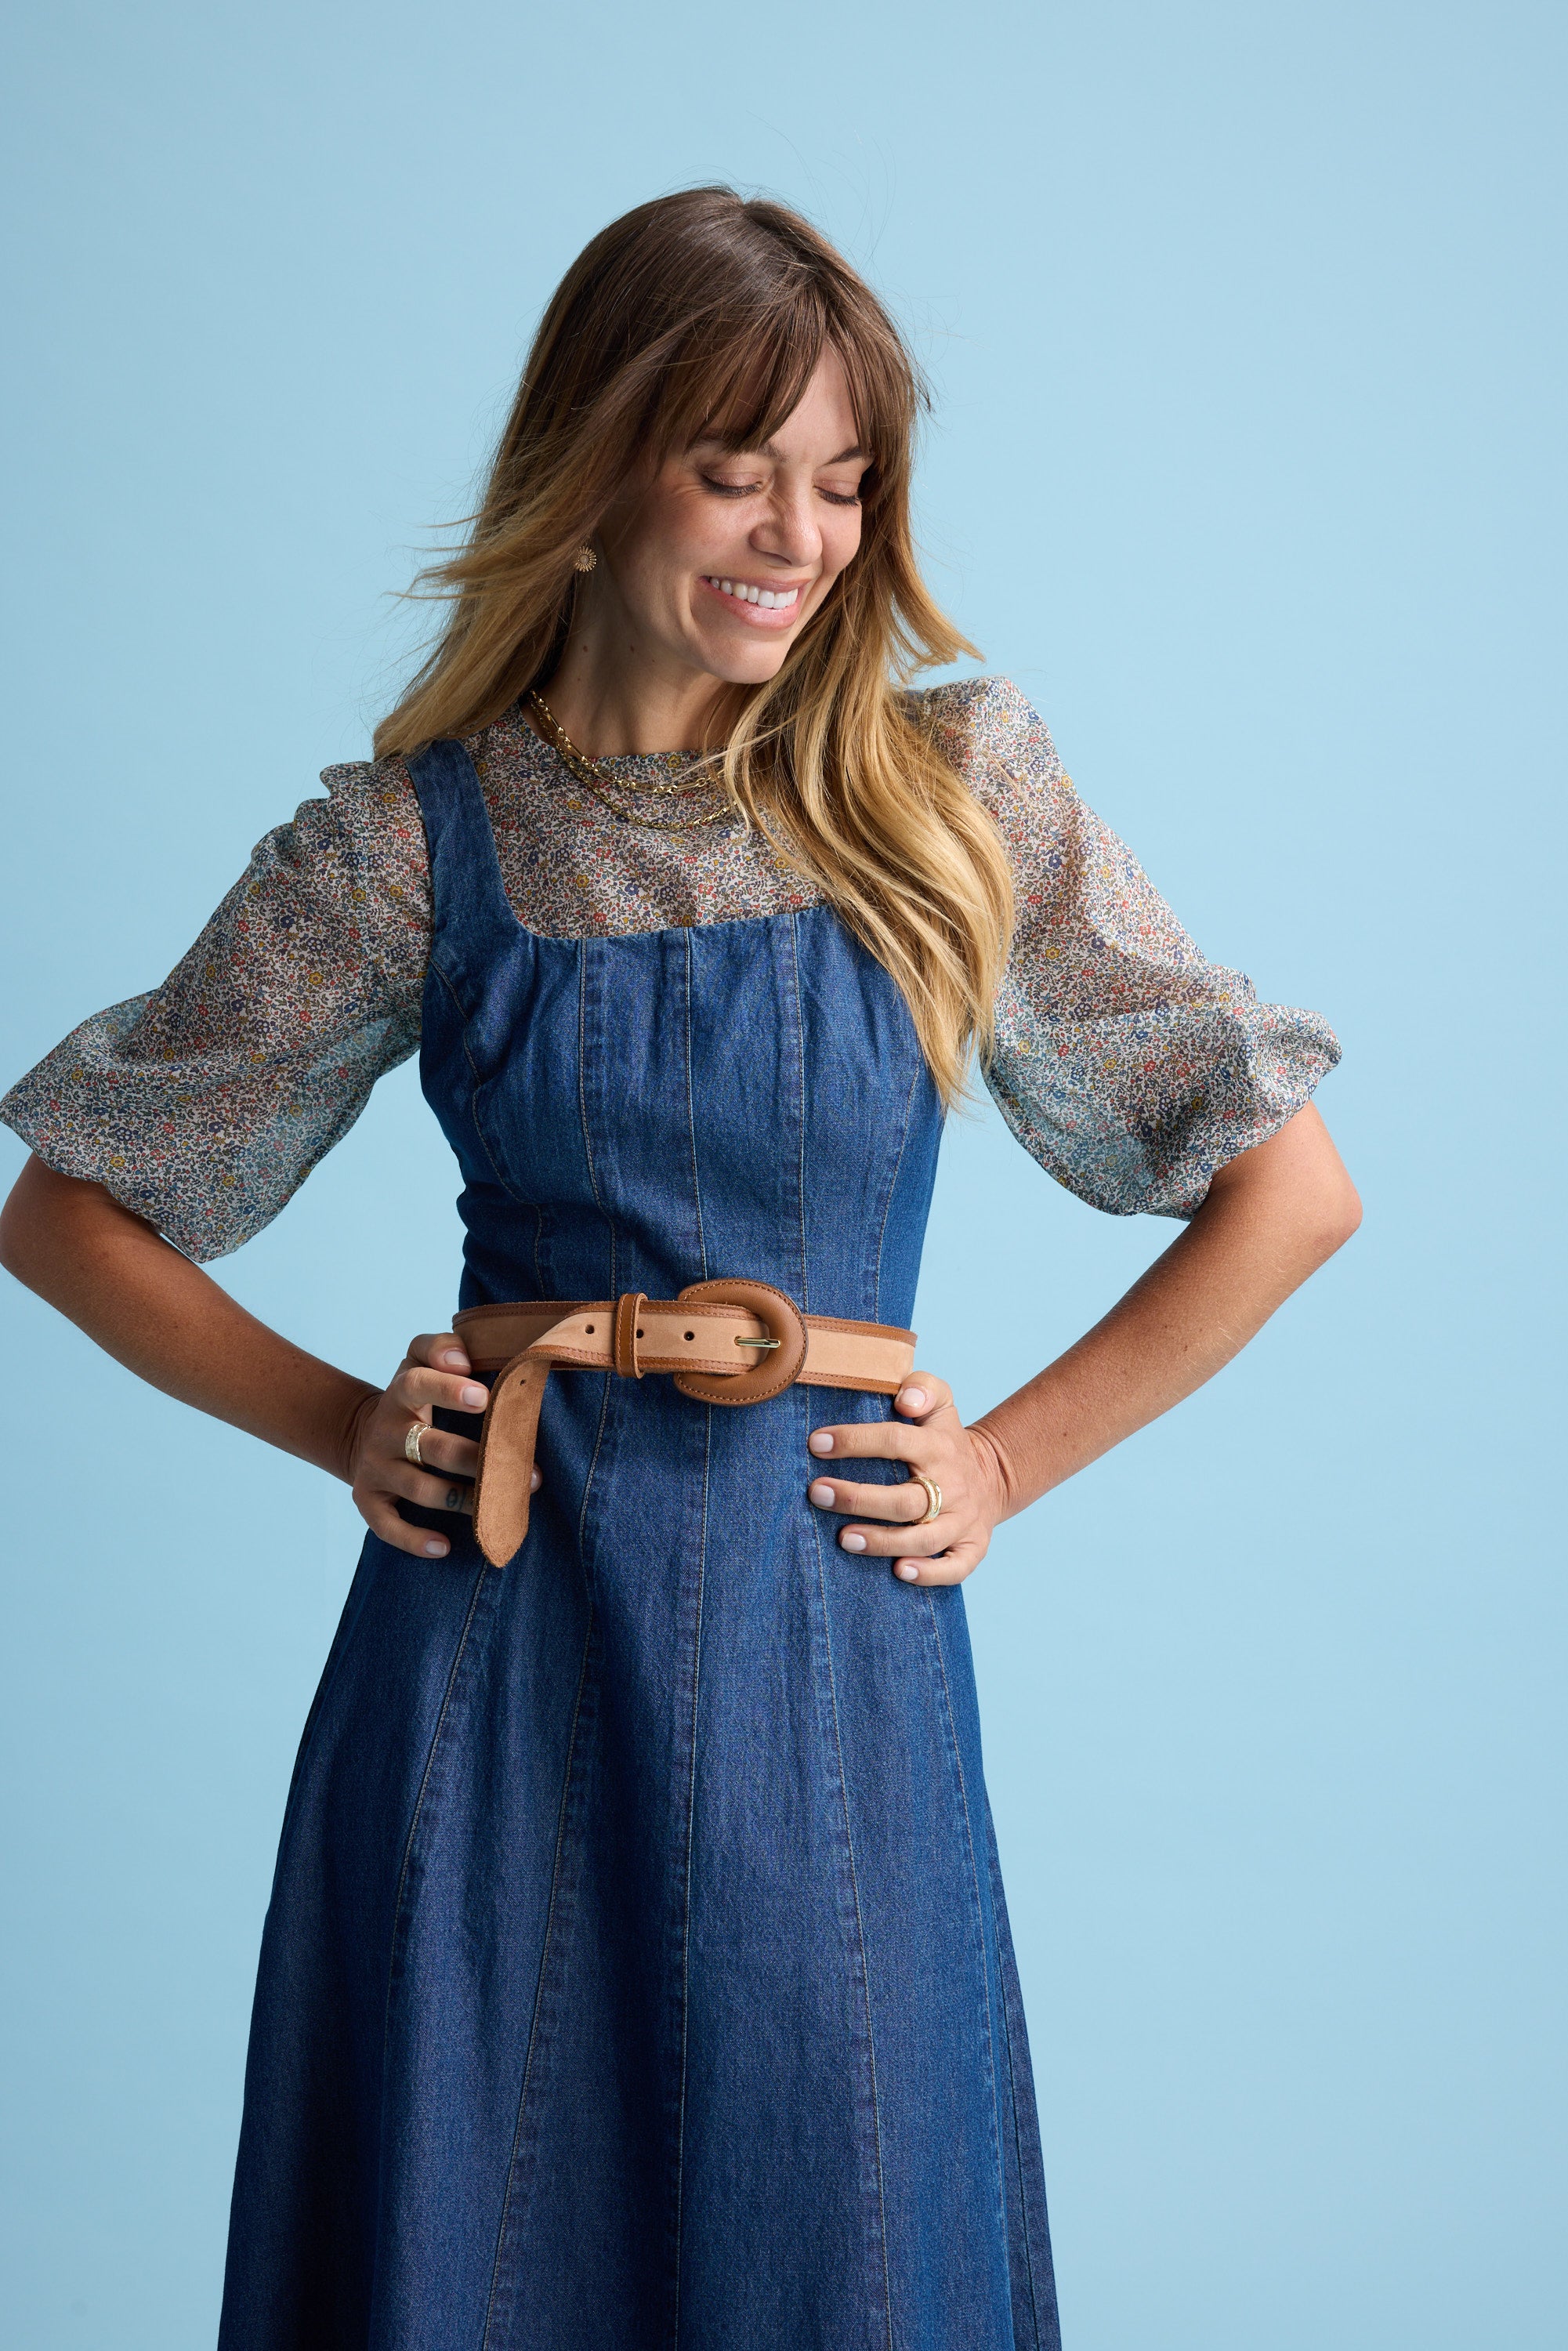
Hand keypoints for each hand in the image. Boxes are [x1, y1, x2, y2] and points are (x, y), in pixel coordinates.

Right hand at [345, 1330, 538, 1559]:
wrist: (364, 1432)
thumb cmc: (415, 1396)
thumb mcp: (419, 1361)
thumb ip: (441, 1348)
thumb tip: (464, 1359)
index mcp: (402, 1393)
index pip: (418, 1384)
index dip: (448, 1390)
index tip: (484, 1398)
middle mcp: (386, 1431)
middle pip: (430, 1447)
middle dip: (477, 1459)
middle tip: (525, 1471)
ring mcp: (375, 1468)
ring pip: (418, 1488)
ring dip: (461, 1500)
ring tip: (498, 1507)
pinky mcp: (368, 1500)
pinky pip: (386, 1526)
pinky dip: (414, 1539)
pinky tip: (445, 1547)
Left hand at [805, 1373, 1007, 1586]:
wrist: (993, 1476)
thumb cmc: (946, 1439)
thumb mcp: (941, 1402)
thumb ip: (922, 1387)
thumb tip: (904, 1399)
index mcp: (937, 1447)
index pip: (895, 1440)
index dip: (855, 1441)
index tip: (816, 1444)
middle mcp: (951, 1486)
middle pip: (905, 1500)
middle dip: (858, 1499)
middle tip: (817, 1494)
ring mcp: (962, 1520)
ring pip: (924, 1538)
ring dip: (883, 1541)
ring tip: (844, 1539)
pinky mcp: (972, 1548)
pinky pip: (955, 1568)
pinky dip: (930, 1573)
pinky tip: (899, 1572)